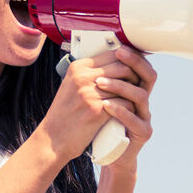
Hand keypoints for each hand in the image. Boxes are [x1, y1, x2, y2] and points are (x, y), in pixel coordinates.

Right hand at [35, 47, 155, 167]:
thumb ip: (89, 74)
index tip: (134, 67)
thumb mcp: (72, 85)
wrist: (54, 138)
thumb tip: (114, 64)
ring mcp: (90, 94)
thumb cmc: (64, 113)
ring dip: (134, 92)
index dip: (127, 60)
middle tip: (138, 84)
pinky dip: (129, 107)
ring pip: (126, 85)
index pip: (112, 54)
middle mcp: (83, 77)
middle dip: (134, 75)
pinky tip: (129, 111)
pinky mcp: (97, 111)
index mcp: (78, 68)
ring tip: (136, 97)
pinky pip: (124, 103)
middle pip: (122, 66)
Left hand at [94, 47, 155, 174]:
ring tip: (100, 84)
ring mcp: (145, 117)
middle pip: (148, 76)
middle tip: (117, 55)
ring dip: (120, 86)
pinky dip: (120, 111)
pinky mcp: (142, 133)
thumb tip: (88, 58)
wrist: (109, 154)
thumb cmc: (102, 125)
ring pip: (141, 95)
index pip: (140, 67)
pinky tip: (106, 106)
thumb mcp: (100, 100)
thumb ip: (101, 82)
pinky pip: (134, 119)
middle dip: (133, 63)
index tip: (117, 47)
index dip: (132, 55)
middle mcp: (143, 102)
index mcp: (134, 90)